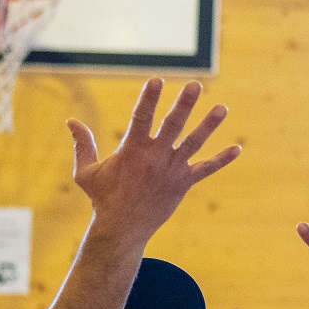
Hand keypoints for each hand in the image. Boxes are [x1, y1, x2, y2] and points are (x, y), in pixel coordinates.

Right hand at [68, 80, 239, 243]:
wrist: (122, 229)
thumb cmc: (103, 198)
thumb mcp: (86, 172)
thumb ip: (82, 144)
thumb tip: (70, 120)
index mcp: (132, 150)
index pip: (141, 117)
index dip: (148, 98)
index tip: (157, 79)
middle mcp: (155, 157)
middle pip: (173, 125)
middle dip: (184, 104)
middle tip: (196, 85)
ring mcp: (172, 170)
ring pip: (194, 143)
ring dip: (209, 125)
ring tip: (223, 108)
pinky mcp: (183, 183)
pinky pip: (206, 169)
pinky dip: (222, 160)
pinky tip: (237, 148)